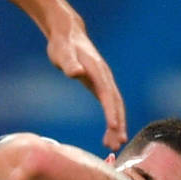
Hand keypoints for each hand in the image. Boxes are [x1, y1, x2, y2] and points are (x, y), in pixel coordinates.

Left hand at [44, 21, 125, 148]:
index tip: (114, 128)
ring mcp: (104, 81)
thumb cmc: (63, 44)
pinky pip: (109, 105)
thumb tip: (75, 72)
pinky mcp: (99, 85)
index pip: (107, 95)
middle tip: (117, 144)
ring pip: (115, 106)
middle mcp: (105, 77)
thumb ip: (68, 62)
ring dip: (117, 125)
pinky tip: (109, 133)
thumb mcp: (62, 52)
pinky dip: (111, 119)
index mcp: (98, 71)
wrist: (67, 34)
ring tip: (114, 145)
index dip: (111, 112)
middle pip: (116, 104)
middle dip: (118, 124)